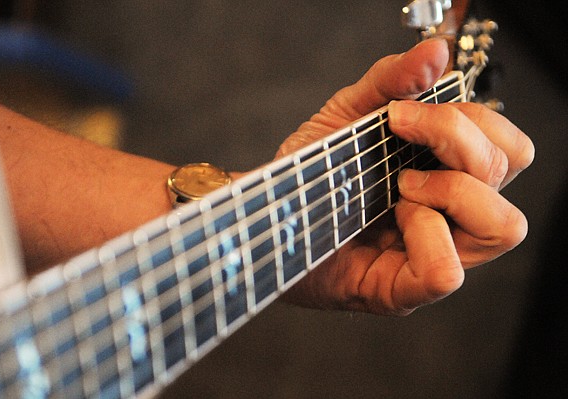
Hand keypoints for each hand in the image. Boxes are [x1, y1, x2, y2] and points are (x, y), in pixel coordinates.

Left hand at [278, 39, 533, 314]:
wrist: (269, 217)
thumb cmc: (312, 176)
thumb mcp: (346, 116)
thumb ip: (390, 82)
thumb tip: (436, 52)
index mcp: (448, 177)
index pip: (508, 148)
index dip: (472, 119)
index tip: (402, 113)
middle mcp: (452, 218)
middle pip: (509, 173)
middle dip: (459, 140)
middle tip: (400, 137)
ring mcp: (433, 256)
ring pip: (502, 228)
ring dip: (451, 191)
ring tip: (400, 187)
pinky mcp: (404, 291)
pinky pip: (447, 271)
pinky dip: (423, 236)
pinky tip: (392, 221)